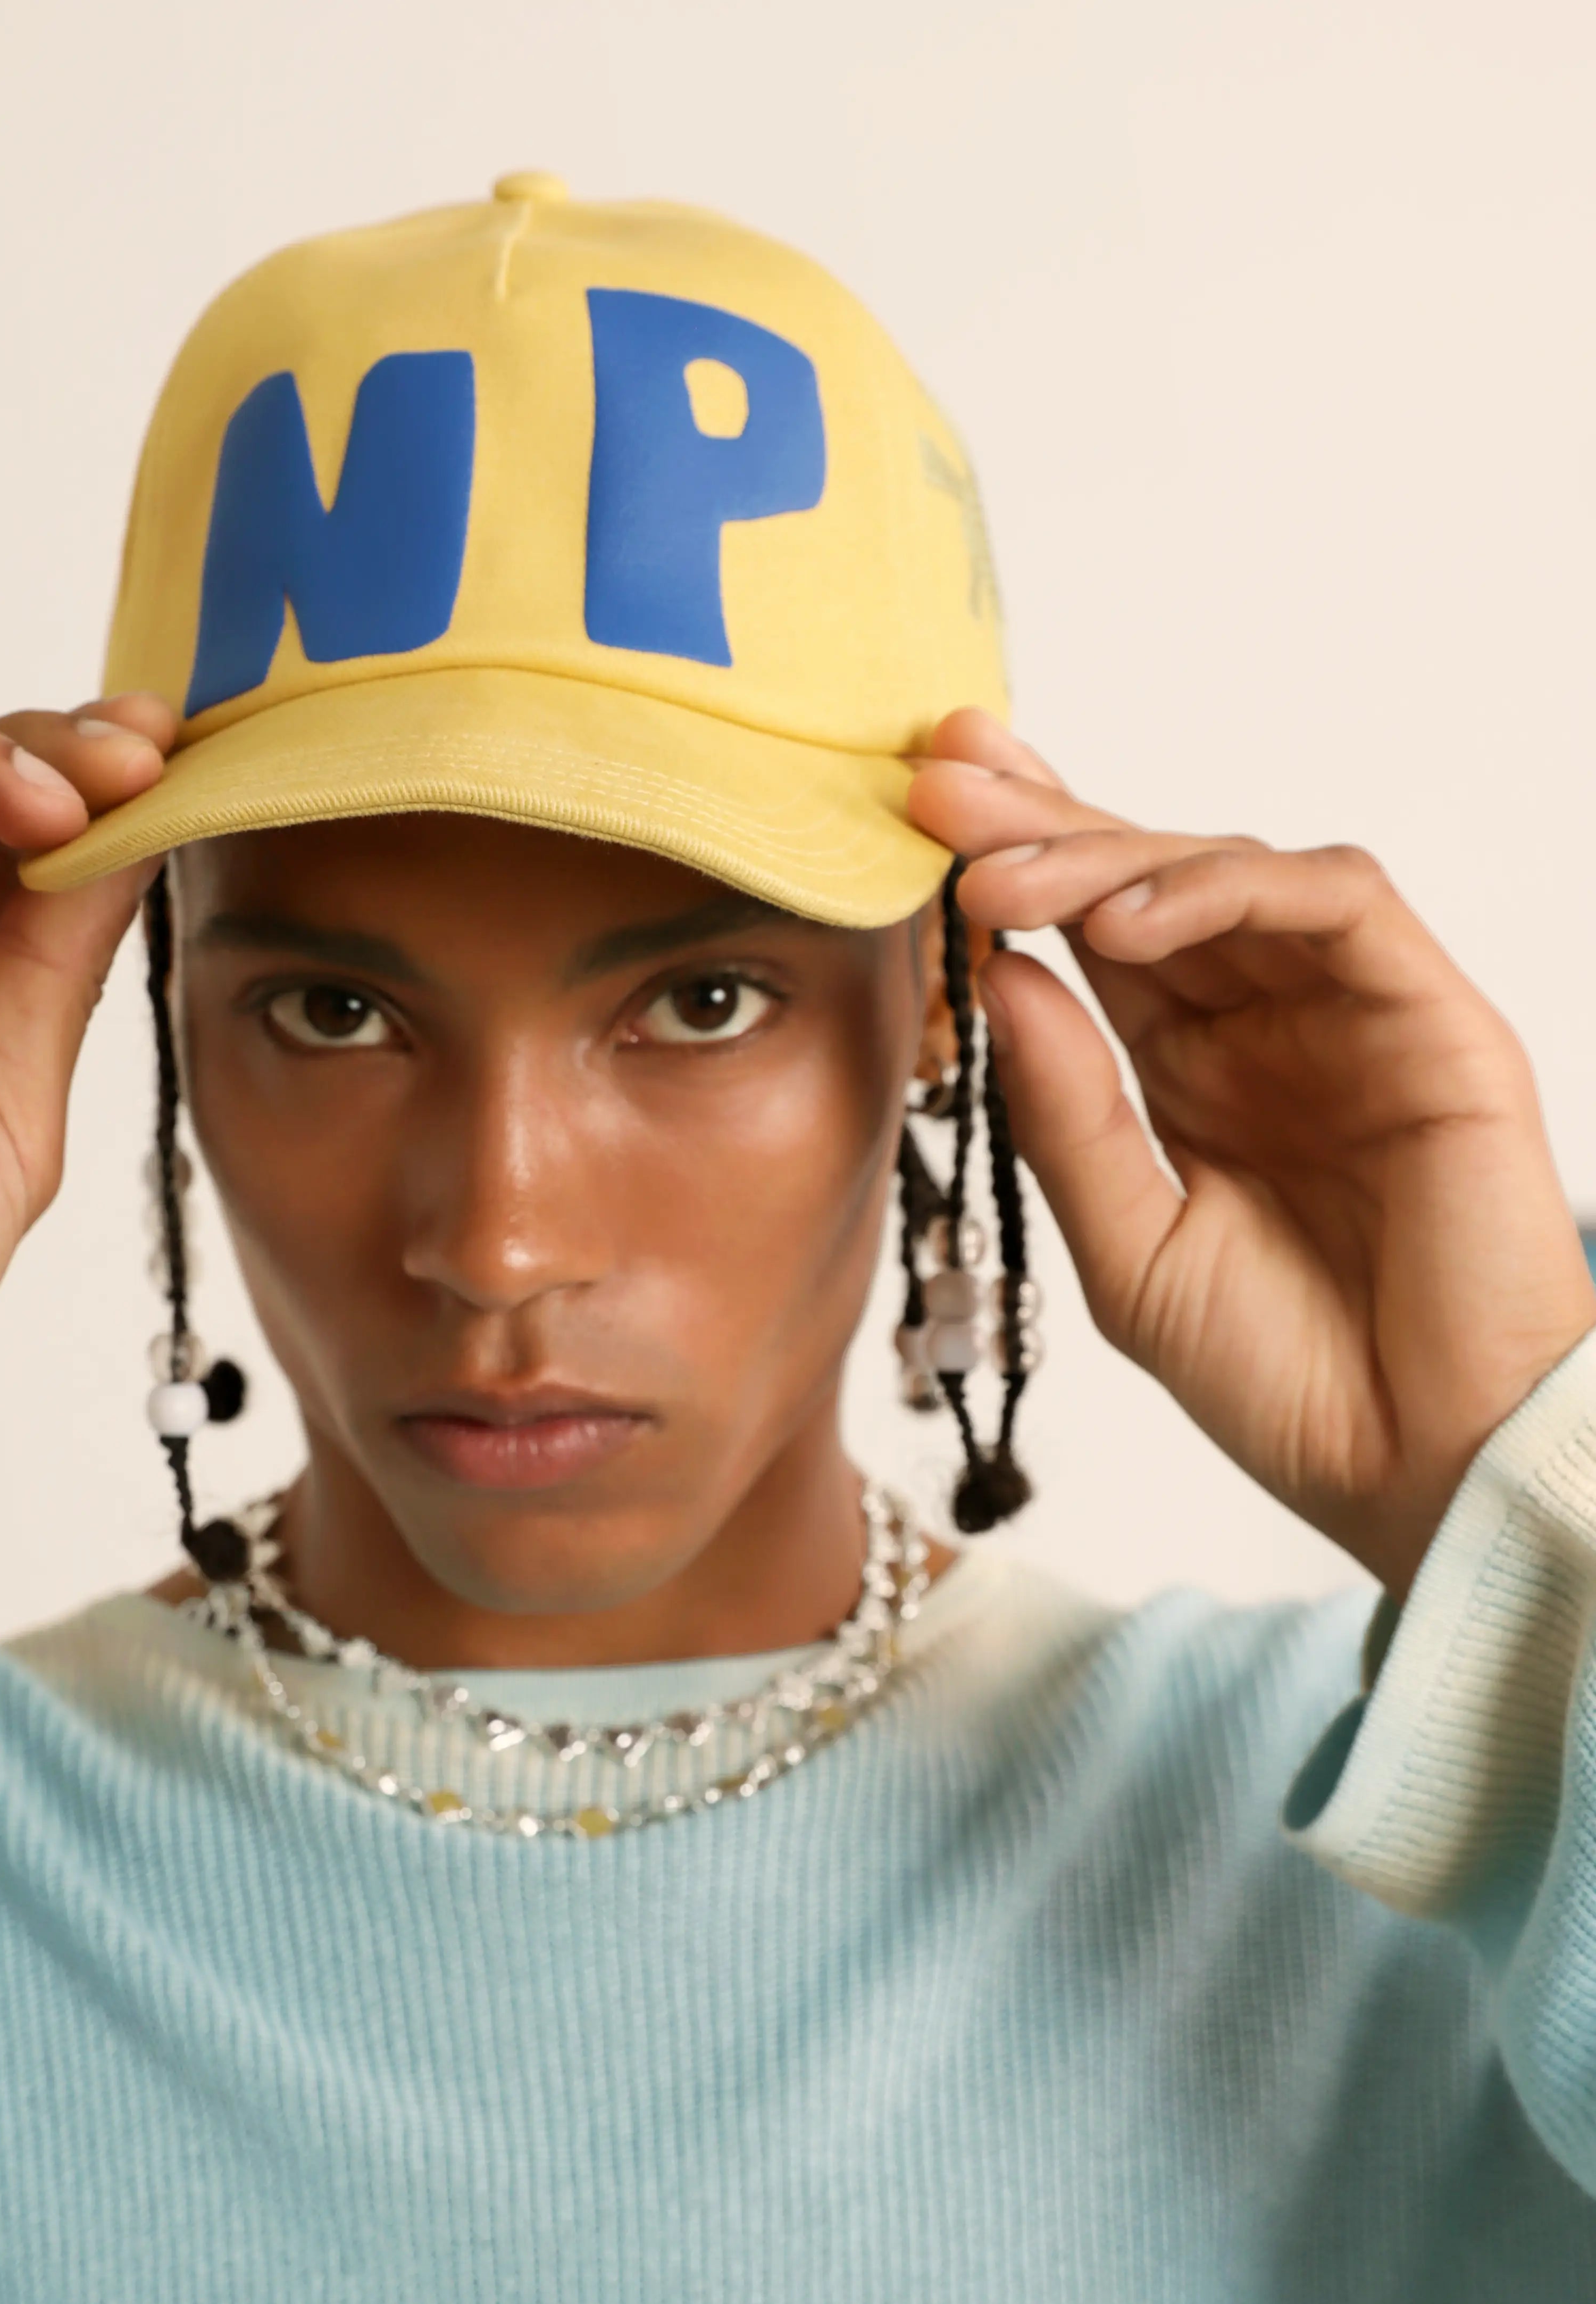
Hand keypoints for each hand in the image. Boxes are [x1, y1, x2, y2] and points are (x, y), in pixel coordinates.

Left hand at [906, 708, 1595, 1597]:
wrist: (1421, 1469)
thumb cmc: (1284, 1380)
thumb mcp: (1128, 1250)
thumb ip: (1065, 1116)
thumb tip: (994, 976)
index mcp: (1190, 1073)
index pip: (1093, 933)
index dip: (1017, 859)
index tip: (917, 807)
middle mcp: (1267, 1025)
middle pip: (1150, 877)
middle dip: (1042, 820)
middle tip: (938, 783)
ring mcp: (1353, 1014)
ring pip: (1233, 871)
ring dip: (1112, 857)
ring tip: (1003, 876)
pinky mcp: (1436, 1021)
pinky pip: (1339, 906)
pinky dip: (1233, 891)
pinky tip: (1130, 923)